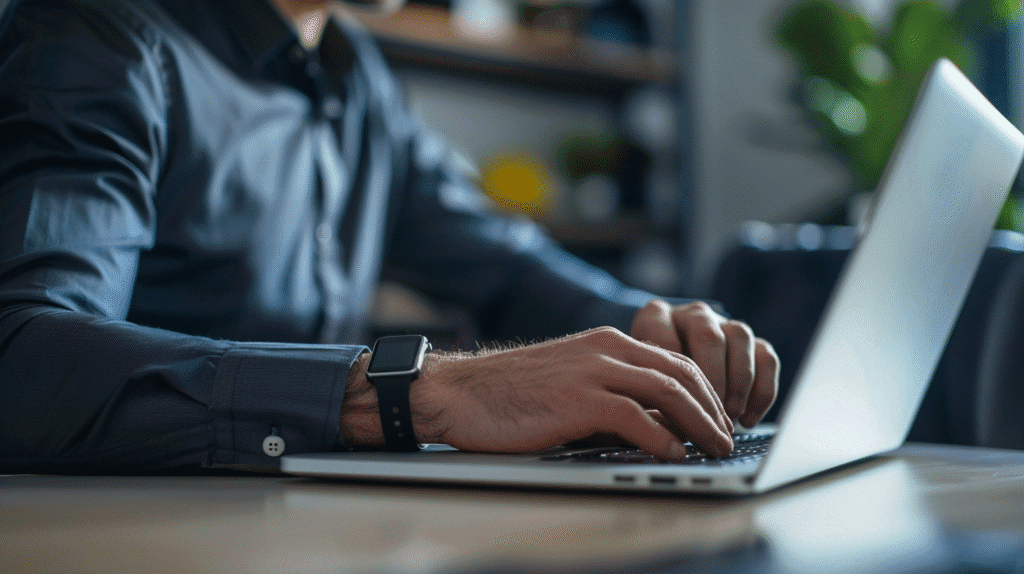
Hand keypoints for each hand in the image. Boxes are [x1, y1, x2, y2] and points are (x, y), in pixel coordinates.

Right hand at [341, 327, 734, 458]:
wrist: (459, 393)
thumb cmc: (509, 395)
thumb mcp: (569, 383)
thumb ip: (610, 394)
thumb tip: (654, 426)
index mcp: (605, 342)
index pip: (673, 361)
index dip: (705, 392)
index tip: (718, 419)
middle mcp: (605, 348)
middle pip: (680, 373)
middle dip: (712, 409)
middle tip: (727, 438)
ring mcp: (592, 370)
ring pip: (667, 390)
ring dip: (699, 423)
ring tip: (714, 448)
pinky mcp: (577, 398)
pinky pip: (635, 417)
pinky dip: (662, 438)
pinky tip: (673, 454)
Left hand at [630, 300, 778, 427]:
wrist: (666, 371)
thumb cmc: (645, 381)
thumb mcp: (635, 382)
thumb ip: (641, 395)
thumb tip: (659, 429)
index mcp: (655, 315)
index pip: (662, 336)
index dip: (668, 376)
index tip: (672, 410)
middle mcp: (691, 314)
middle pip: (708, 336)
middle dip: (712, 380)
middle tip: (709, 415)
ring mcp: (724, 323)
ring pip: (740, 338)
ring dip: (739, 382)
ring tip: (730, 417)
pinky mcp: (751, 341)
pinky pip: (767, 358)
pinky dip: (762, 391)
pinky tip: (749, 420)